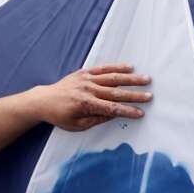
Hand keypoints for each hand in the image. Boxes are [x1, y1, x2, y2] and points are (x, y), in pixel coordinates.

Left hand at [37, 64, 151, 130]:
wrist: (44, 101)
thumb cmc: (60, 116)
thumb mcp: (77, 125)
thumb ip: (97, 119)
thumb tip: (115, 115)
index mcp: (86, 105)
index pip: (111, 109)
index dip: (127, 111)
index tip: (140, 113)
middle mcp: (87, 90)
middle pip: (115, 92)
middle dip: (134, 95)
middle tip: (149, 96)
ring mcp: (86, 79)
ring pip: (112, 78)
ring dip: (130, 79)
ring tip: (146, 79)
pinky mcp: (84, 73)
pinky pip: (102, 69)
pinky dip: (116, 67)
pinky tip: (129, 67)